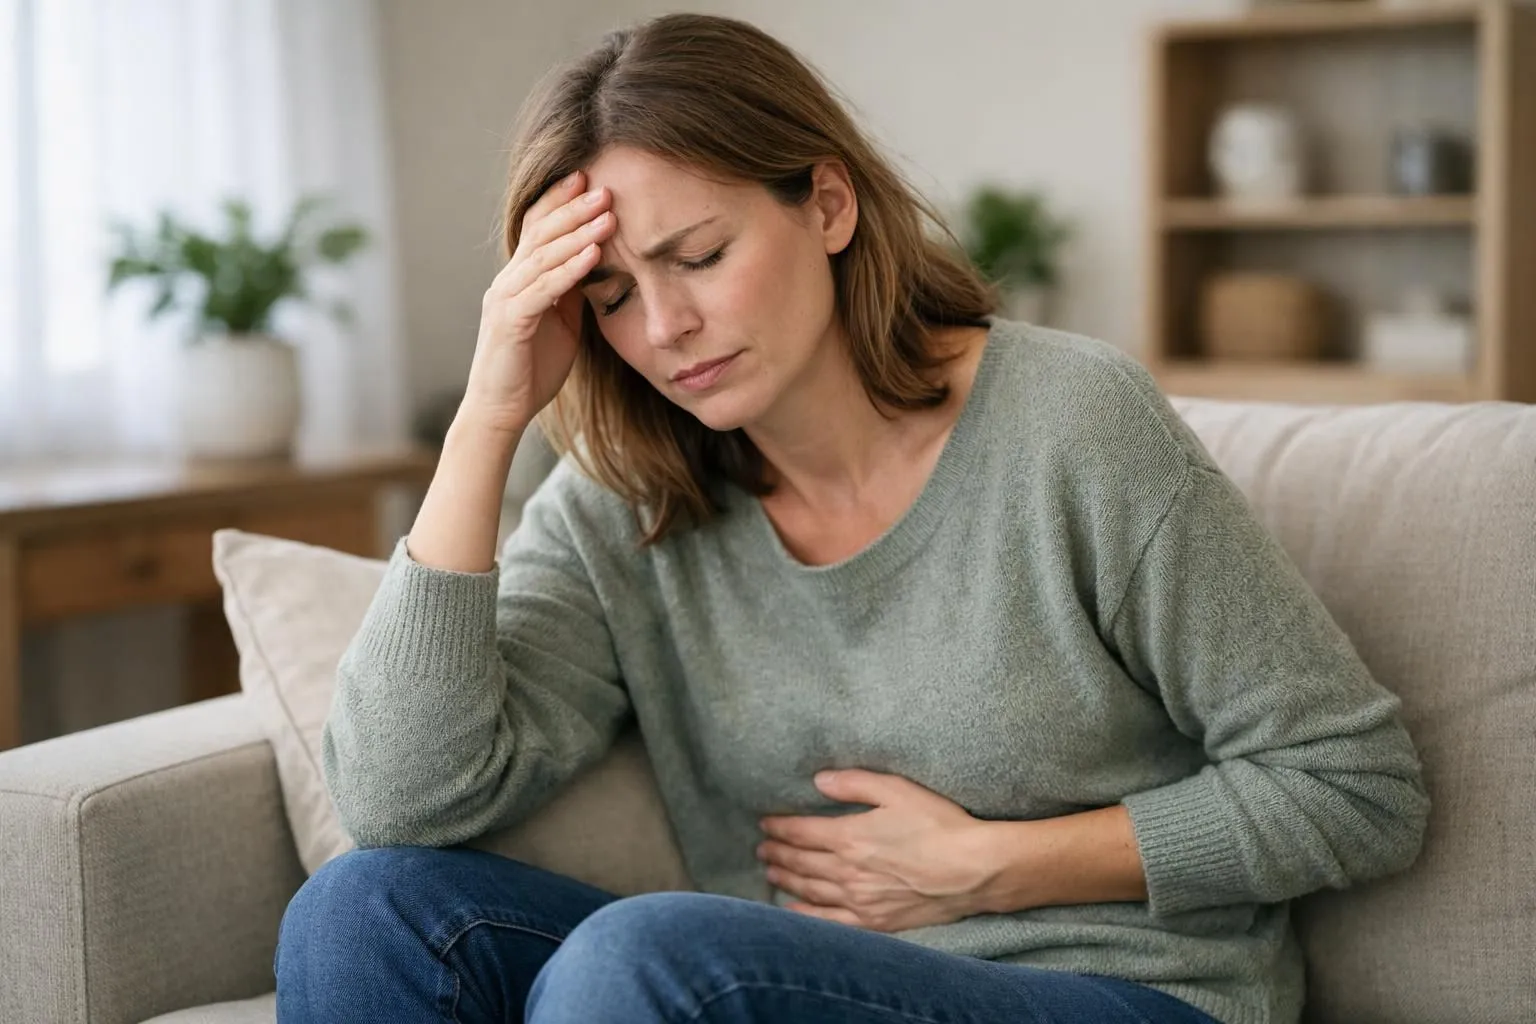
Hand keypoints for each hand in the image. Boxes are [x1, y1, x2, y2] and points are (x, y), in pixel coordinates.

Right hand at [461, 169, 616, 434]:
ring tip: (607, 213)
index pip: (536, 228)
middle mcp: (507, 282)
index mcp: (518, 279)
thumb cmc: (531, 370)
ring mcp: (505, 300)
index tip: (588, 178)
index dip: (559, 201)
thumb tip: (596, 263)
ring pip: (543, 256)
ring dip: (578, 233)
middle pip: (540, 233)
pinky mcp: (511, 323)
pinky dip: (570, 270)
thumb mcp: (561, 323)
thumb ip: (571, 292)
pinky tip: (594, 254)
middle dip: (573, 207)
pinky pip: (543, 289)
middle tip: (604, 186)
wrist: (502, 411)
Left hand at [756, 769, 997, 931]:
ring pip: (809, 890)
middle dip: (777, 853)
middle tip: (762, 848)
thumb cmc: (939, 824)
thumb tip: (818, 779)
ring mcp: (859, 901)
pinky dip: (805, 915)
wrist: (974, 869)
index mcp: (849, 837)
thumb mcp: (897, 790)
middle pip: (800, 862)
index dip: (779, 827)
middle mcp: (847, 872)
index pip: (800, 832)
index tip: (765, 823)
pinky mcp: (875, 922)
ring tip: (770, 872)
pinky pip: (829, 922)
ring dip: (785, 880)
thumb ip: (854, 783)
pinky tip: (792, 909)